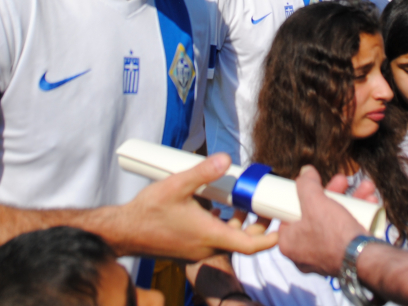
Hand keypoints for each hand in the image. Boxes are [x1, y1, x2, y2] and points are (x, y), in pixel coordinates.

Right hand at [115, 153, 277, 260]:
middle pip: (243, 241)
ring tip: (243, 200)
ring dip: (238, 222)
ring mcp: (197, 248)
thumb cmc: (148, 212)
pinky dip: (222, 223)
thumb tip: (225, 159)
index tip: (284, 226)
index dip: (271, 238)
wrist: (123, 232)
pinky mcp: (189, 246)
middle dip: (258, 225)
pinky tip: (216, 204)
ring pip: (228, 237)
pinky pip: (214, 236)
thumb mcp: (176, 185)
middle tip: (267, 205)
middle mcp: (206, 246)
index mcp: (209, 235)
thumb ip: (202, 172)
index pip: (250, 245)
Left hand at [278, 166, 364, 276]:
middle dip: (334, 194)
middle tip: (342, 181)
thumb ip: (306, 184)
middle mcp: (305, 254)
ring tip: (365, 188)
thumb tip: (305, 171)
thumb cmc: (332, 234)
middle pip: (316, 216)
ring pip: (335, 223)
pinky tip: (370, 203)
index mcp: (289, 244)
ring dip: (351, 202)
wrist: (363, 259)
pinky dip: (358, 217)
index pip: (288, 217)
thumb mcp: (314, 201)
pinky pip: (348, 234)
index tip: (311, 188)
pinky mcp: (344, 258)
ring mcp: (326, 257)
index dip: (300, 199)